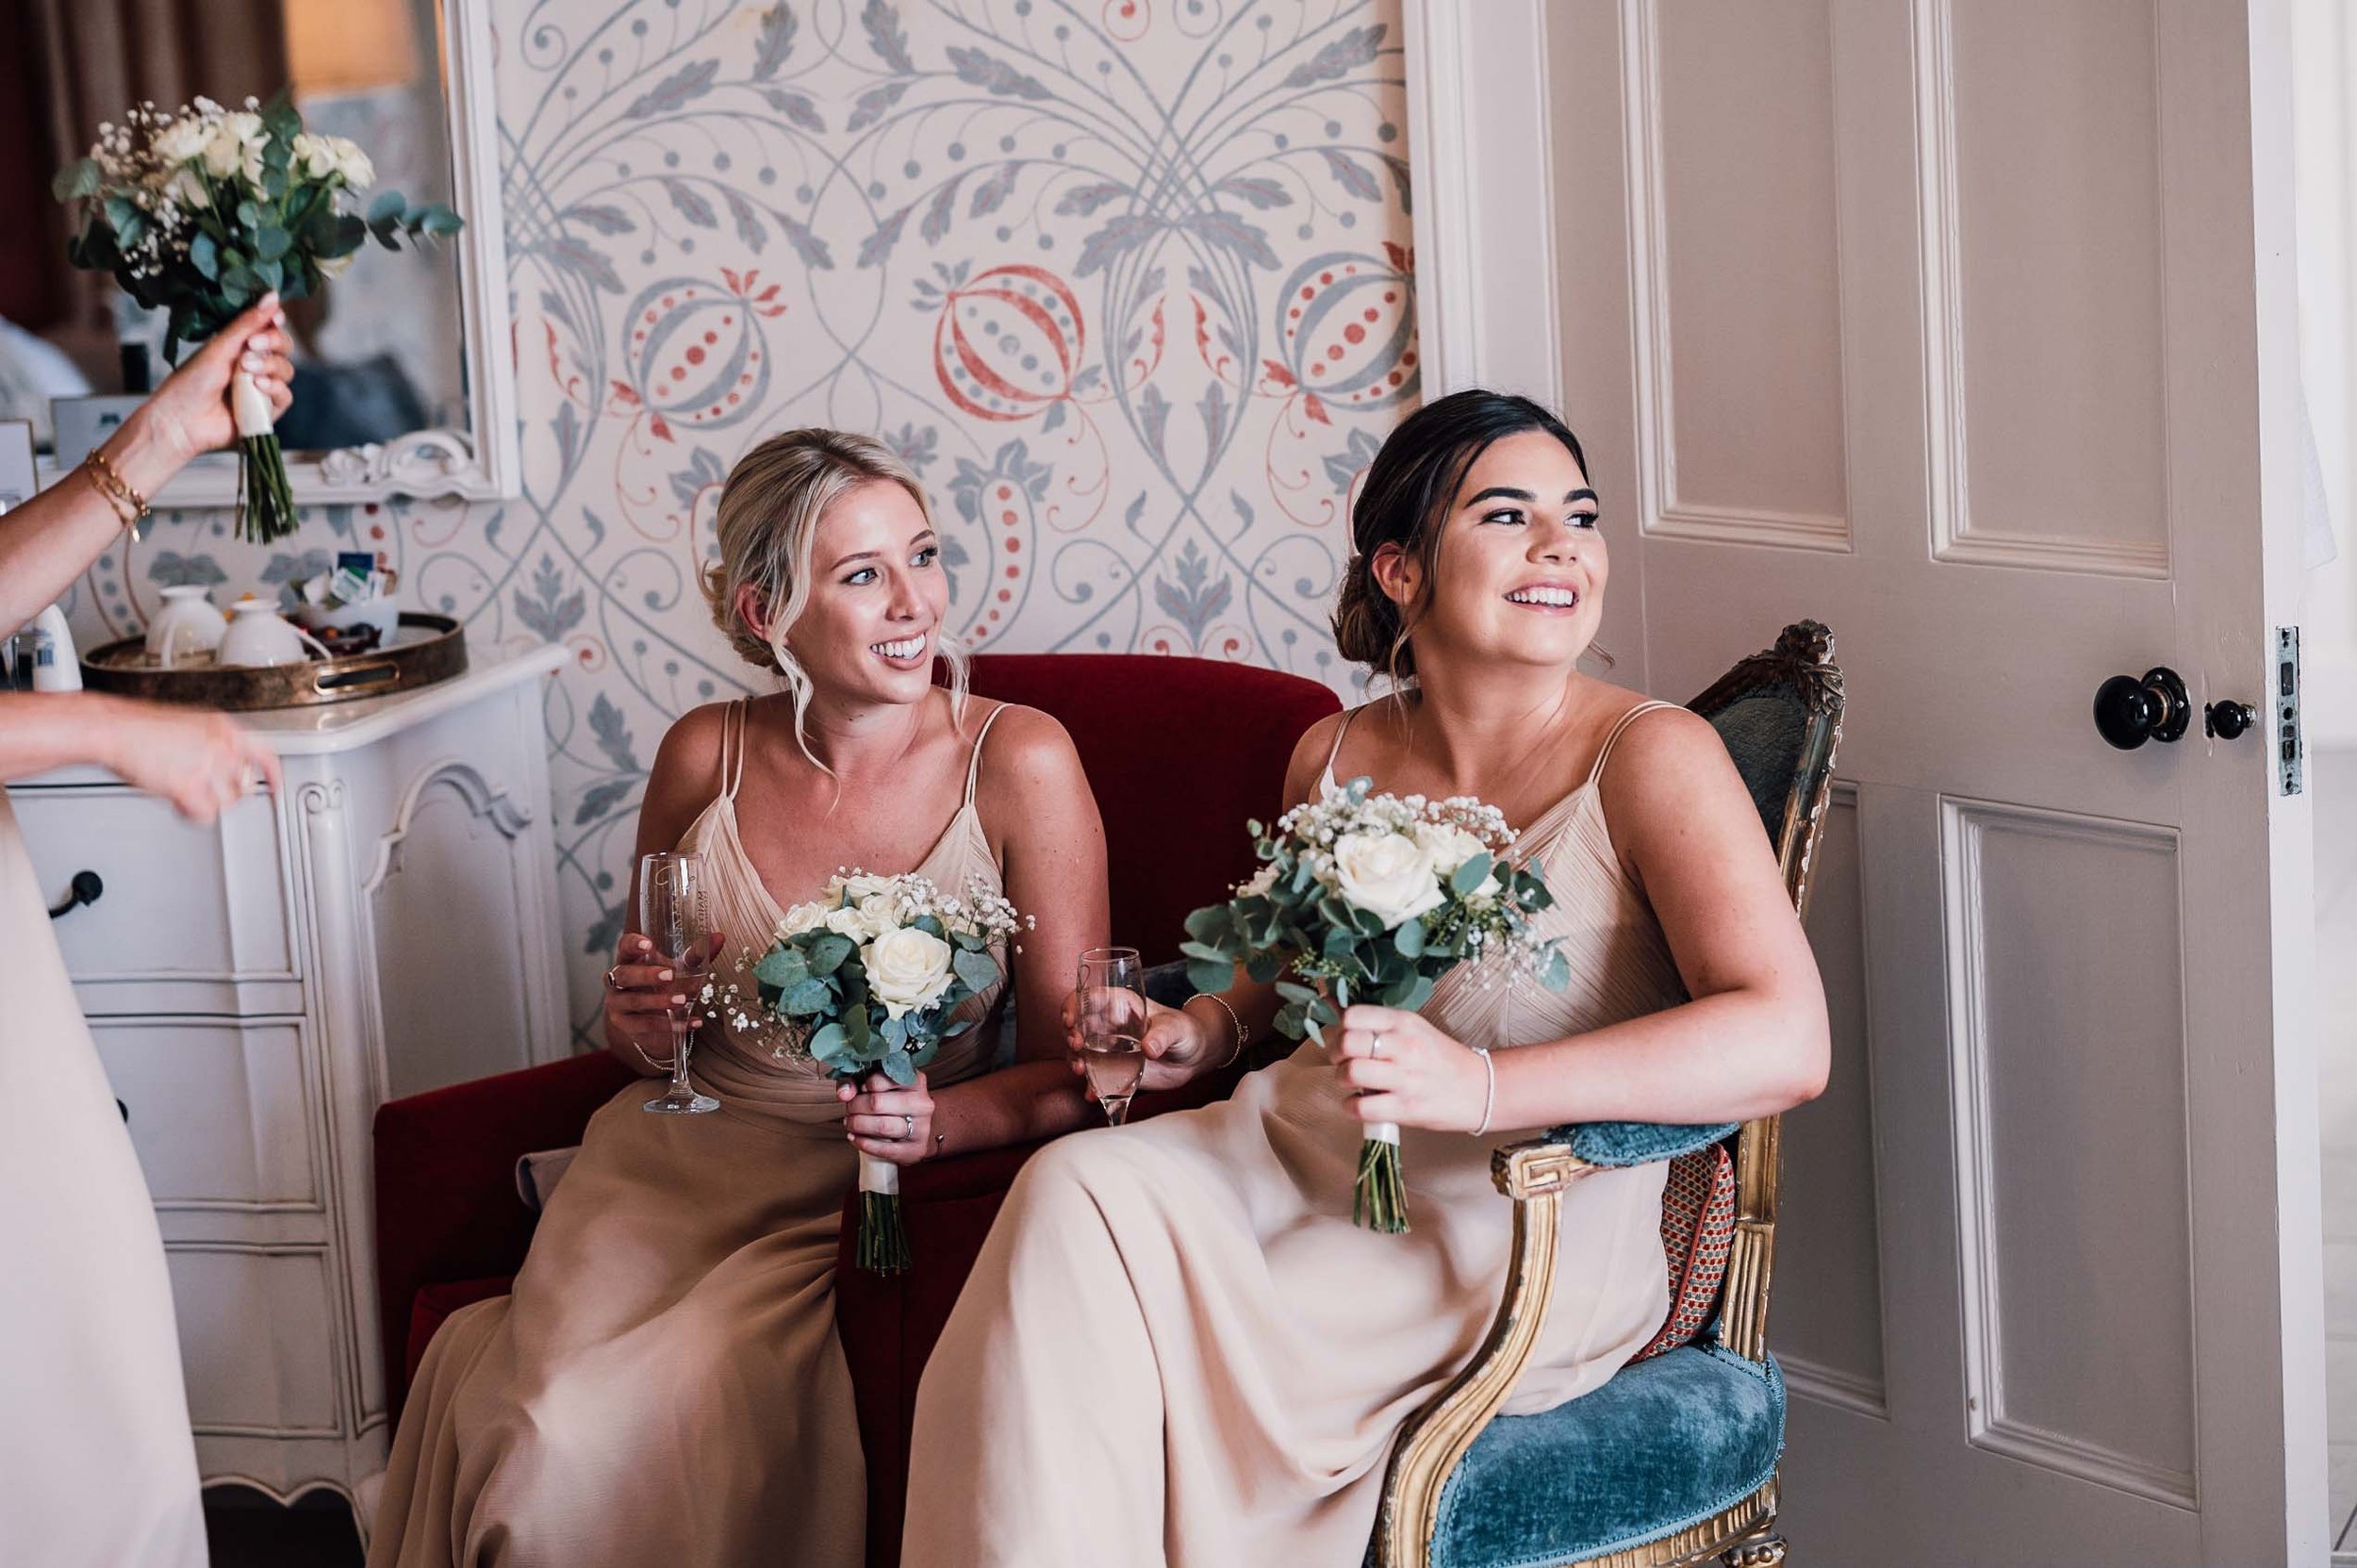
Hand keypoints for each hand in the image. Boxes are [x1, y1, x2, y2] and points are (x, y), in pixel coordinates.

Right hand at [99, 697, 281, 822]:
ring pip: (227, 803)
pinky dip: (192, 814)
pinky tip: (179, 803)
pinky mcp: (189, 786)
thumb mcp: (190, 724)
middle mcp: (222, 746)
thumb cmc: (141, 727)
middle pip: (245, 785)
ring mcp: (207, 766)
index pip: (265, 754)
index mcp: (224, 728)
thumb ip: (213, 743)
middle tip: (203, 789)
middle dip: (225, 792)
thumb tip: (224, 765)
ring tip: (184, 792)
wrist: (113, 727)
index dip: (274, 775)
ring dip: (207, 803)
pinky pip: (206, 814)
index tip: (277, 787)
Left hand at [130, 295, 295, 469]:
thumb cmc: (192, 382)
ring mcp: (262, 388)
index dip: (275, 321)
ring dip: (270, 366)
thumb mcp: (220, 347)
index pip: (269, 327)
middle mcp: (254, 365)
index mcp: (239, 346)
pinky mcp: (267, 410)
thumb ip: (248, 323)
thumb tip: (273, 295)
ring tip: (247, 370)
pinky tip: (258, 387)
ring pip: (286, 370)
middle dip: (273, 343)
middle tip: (253, 345)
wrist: (182, 420)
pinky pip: (285, 395)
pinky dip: (275, 388)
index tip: (274, 318)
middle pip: (284, 346)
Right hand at [601, 931, 724, 1074]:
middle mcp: (618, 981)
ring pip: (633, 1001)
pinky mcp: (625, 1025)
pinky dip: (669, 1025)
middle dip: (646, 975)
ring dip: (659, 1001)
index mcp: (630, 959)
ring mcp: (618, 1004)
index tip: (649, 944)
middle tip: (670, 976)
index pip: (624, 946)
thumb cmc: (665, 986)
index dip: (634, 944)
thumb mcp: (681, 969)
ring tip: (683, 1000)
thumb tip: (719, 937)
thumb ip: (697, 955)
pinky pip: (645, 1025)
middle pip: (625, 974)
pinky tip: (691, 1022)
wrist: (656, 1022)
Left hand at [840, 1070, 936, 1164]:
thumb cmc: (894, 1101)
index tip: (860, 1089)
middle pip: (877, 1103)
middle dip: (855, 1106)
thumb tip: (844, 1093)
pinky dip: (864, 1143)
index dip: (865, 1084)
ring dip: (858, 1125)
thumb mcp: (877, 1084)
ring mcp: (922, 1127)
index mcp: (915, 1081)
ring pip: (881, 1126)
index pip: (884, 1078)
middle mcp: (922, 1103)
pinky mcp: (916, 1149)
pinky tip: (855, 1138)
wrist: (918, 1126)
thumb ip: (855, 1082)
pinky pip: (885, 1149)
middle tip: (850, 1108)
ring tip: (850, 1123)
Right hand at [1060, 991, 1217, 1096]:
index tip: (1072, 1021)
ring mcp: (1107, 1048)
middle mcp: (1109, 1024)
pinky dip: (1090, 1085)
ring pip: (1080, 1051)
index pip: (1089, 997)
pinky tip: (1093, 1094)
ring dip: (1075, 1060)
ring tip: (1081, 1070)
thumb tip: (1148, 1049)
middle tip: (1078, 1047)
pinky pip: (1093, 1077)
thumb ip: (1163, 1035)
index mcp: (1121, 1004)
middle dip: (1070, 1035)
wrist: (1193, 1058)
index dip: (1074, 1005)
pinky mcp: (1112, 1069)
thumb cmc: (1186, 1032)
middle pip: (1077, 1024)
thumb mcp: (1177, 1029)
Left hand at [1332, 1005, 1489, 1132]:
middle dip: (1336, 1055)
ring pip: (1351, 1073)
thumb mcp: (1412, 1029)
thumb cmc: (1440, 1058)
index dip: (1340, 1029)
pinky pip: (1361, 1107)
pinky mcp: (1406, 1108)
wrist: (1480, 1088)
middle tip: (1343, 1062)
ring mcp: (1405, 1078)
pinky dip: (1351, 1107)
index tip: (1344, 1038)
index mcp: (1404, 1022)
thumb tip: (1329, 1001)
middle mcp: (1404, 1046)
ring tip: (1353, 1083)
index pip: (1353, 1016)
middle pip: (1347, 1043)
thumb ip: (1374, 1020)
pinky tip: (1360, 1103)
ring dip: (1343, 1080)